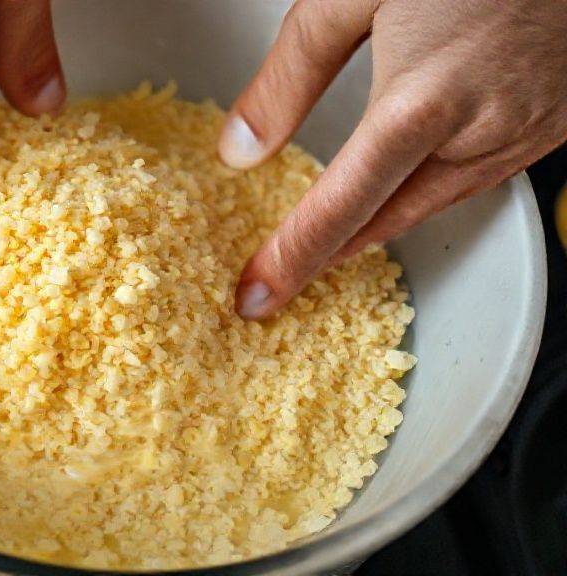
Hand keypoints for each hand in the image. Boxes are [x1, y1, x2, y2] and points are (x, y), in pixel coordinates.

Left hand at [221, 0, 566, 319]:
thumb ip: (288, 79)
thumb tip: (242, 147)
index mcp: (421, 103)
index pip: (339, 209)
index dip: (291, 260)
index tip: (256, 296)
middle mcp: (481, 130)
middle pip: (388, 221)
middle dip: (329, 257)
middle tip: (283, 278)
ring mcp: (528, 130)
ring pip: (438, 205)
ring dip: (381, 228)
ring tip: (333, 242)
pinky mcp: (557, 120)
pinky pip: (483, 178)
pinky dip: (434, 194)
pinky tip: (409, 188)